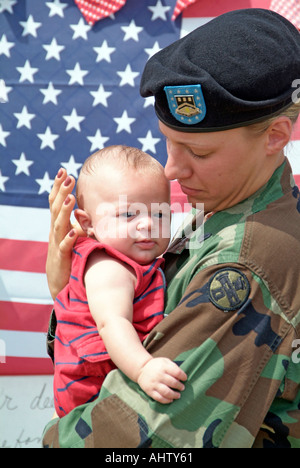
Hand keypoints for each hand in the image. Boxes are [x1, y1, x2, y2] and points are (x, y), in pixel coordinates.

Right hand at [46, 168, 80, 299]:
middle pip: (56, 208)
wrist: (60, 282)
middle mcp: (56, 232)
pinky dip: (68, 239)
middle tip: (68, 176)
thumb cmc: (69, 256)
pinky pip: (64, 248)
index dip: (59, 187)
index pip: (56, 202)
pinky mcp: (62, 258)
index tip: (64, 170)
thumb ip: (79, 222)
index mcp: (59, 225)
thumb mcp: (74, 235)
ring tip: (70, 198)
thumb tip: (91, 207)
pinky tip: (74, 232)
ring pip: (59, 225)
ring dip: (64, 212)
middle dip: (62, 192)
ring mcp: (57, 244)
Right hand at [137, 358, 186, 403]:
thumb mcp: (165, 361)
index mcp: (163, 366)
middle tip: (182, 388)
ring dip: (174, 395)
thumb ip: (173, 367)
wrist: (141, 369)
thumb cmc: (156, 365)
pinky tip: (170, 400)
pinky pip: (159, 398)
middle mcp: (159, 375)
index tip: (185, 378)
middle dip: (180, 386)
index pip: (177, 372)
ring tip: (178, 395)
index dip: (183, 376)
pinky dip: (166, 400)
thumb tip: (181, 377)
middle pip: (173, 383)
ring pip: (167, 392)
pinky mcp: (150, 391)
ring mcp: (154, 384)